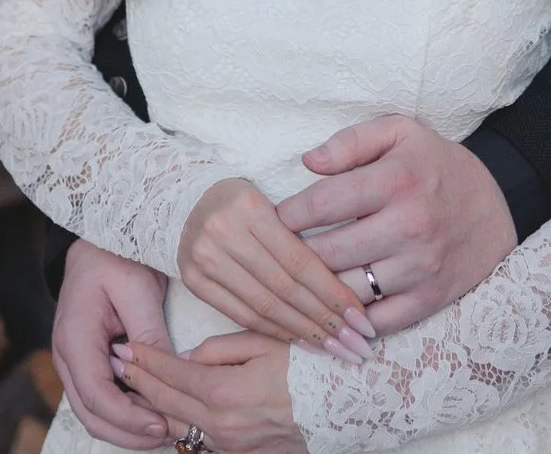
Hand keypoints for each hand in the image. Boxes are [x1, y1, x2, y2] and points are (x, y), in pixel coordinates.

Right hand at [51, 239, 173, 447]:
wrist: (97, 241)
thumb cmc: (116, 256)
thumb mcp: (138, 288)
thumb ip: (149, 334)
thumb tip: (171, 375)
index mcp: (74, 337)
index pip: (95, 394)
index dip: (127, 417)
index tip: (160, 425)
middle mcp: (66, 355)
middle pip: (91, 413)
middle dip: (128, 433)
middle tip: (167, 435)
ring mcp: (73, 361)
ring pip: (93, 412)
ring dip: (126, 428)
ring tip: (165, 429)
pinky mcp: (87, 362)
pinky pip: (100, 398)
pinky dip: (124, 412)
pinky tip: (152, 412)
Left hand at [116, 331, 304, 453]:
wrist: (350, 408)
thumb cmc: (313, 369)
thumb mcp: (268, 343)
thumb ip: (222, 347)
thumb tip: (191, 356)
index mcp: (224, 392)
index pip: (172, 374)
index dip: (145, 360)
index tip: (126, 348)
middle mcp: (221, 425)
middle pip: (166, 403)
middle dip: (138, 382)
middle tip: (118, 364)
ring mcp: (230, 446)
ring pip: (178, 427)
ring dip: (155, 406)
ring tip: (136, 388)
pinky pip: (201, 441)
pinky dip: (181, 424)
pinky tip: (171, 411)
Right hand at [180, 178, 375, 357]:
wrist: (189, 203)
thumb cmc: (246, 204)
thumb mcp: (274, 204)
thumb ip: (302, 236)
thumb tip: (347, 284)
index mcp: (251, 207)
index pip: (300, 260)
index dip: (333, 292)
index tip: (361, 317)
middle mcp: (224, 232)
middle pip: (284, 287)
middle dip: (324, 320)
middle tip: (355, 343)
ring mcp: (204, 258)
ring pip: (263, 306)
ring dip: (302, 332)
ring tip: (334, 348)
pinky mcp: (192, 281)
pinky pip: (239, 314)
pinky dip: (272, 331)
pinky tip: (298, 340)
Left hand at [276, 115, 516, 333]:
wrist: (499, 208)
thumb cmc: (437, 167)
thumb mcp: (401, 134)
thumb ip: (351, 142)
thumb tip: (307, 162)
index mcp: (397, 180)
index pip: (322, 204)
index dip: (287, 215)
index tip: (275, 219)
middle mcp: (409, 226)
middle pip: (327, 253)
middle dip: (294, 255)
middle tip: (277, 254)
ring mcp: (420, 268)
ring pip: (346, 291)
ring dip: (317, 288)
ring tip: (300, 279)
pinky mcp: (429, 299)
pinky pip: (376, 321)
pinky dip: (349, 319)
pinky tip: (332, 307)